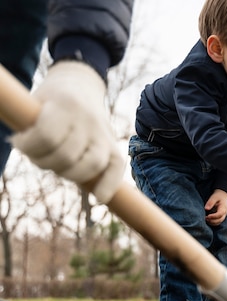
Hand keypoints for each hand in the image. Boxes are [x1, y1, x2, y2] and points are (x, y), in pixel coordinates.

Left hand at [10, 61, 123, 202]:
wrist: (80, 85)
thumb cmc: (50, 100)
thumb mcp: (35, 102)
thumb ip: (30, 125)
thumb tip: (20, 146)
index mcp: (66, 104)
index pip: (47, 136)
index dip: (28, 146)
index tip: (18, 141)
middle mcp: (89, 120)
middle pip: (67, 156)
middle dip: (45, 162)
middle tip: (36, 156)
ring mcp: (104, 133)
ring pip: (91, 165)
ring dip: (69, 174)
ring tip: (57, 167)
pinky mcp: (114, 145)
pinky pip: (116, 169)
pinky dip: (108, 185)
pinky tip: (98, 197)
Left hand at [205, 189, 226, 225]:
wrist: (221, 196)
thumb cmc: (218, 196)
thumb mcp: (214, 197)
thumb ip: (210, 202)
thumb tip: (206, 209)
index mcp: (223, 208)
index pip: (220, 214)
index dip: (213, 216)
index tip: (207, 216)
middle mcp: (224, 213)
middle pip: (219, 220)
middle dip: (212, 221)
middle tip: (205, 218)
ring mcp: (223, 216)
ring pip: (218, 222)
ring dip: (211, 222)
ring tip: (205, 219)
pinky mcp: (220, 217)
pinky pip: (216, 222)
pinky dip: (212, 223)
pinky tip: (207, 220)